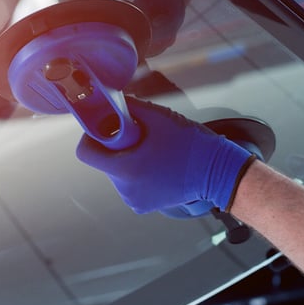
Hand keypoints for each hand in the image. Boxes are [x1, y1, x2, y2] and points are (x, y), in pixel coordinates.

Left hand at [76, 98, 253, 214]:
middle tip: (140, 138)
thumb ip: (126, 106)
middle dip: (116, 148)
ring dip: (127, 160)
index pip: (86, 153)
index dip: (92, 137)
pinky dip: (137, 174)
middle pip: (103, 162)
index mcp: (125, 169)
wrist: (217, 171)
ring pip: (117, 173)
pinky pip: (129, 184)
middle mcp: (126, 189)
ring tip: (153, 152)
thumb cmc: (190, 143)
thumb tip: (106, 99)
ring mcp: (134, 200)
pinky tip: (157, 165)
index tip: (107, 128)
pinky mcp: (143, 205)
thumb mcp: (156, 116)